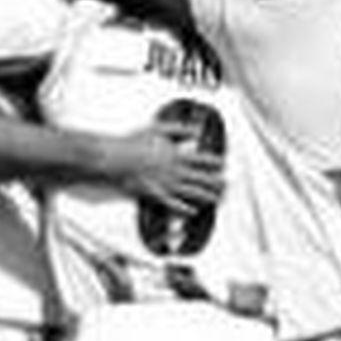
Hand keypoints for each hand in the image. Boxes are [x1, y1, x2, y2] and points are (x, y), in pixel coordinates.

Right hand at [110, 119, 224, 212]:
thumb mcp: (158, 128)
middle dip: (217, 182)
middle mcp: (175, 171)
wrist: (114, 158)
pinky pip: (175, 205)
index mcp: (177, 155)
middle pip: (202, 178)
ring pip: (193, 192)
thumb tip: (197, 130)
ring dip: (207, 196)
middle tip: (226, 184)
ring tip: (217, 198)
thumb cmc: (132, 143)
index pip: (203, 160)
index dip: (216, 162)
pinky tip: (194, 212)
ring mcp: (167, 185)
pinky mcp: (156, 195)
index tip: (223, 164)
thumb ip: (180, 129)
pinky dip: (186, 209)